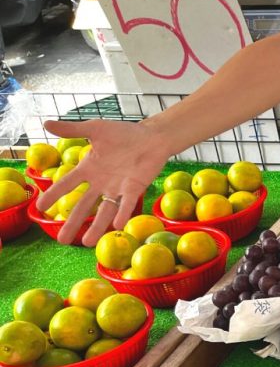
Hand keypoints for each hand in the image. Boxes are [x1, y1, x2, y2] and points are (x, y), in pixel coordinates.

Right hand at [37, 119, 169, 245]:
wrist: (151, 137)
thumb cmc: (123, 133)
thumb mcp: (95, 129)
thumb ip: (72, 129)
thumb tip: (45, 123)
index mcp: (89, 169)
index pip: (67, 184)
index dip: (53, 195)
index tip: (40, 207)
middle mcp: (101, 183)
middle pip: (83, 205)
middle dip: (73, 222)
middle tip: (62, 240)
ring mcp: (118, 188)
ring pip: (105, 211)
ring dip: (97, 227)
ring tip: (86, 243)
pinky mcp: (134, 188)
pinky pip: (126, 203)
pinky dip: (122, 213)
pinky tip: (116, 226)